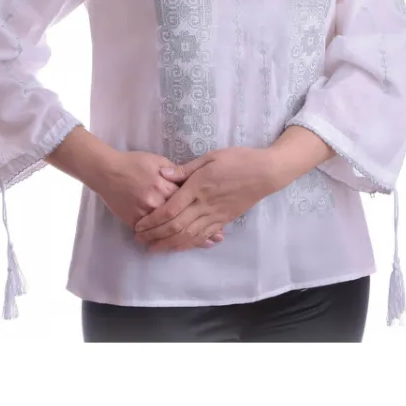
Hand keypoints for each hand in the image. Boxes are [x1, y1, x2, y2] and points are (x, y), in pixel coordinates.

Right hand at [92, 150, 224, 247]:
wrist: (106, 171)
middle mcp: (156, 202)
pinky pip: (152, 234)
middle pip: (181, 218)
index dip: (203, 208)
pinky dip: (165, 241)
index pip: (187, 198)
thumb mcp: (157, 160)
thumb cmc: (133, 163)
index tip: (218, 216)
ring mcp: (144, 213)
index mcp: (163, 185)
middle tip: (217, 238)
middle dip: (200, 229)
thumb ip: (174, 172)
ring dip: (188, 238)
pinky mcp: (134, 221)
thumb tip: (189, 180)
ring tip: (205, 244)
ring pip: (169, 230)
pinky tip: (177, 246)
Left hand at [134, 147, 279, 251]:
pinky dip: (189, 244)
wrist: (266, 173)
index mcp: (199, 188)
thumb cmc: (238, 160)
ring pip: (189, 236)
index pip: (171, 209)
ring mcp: (215, 215)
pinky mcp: (224, 220)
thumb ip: (186, 168)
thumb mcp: (210, 157)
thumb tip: (163, 173)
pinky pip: (204, 236)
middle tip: (139, 240)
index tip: (139, 225)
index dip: (153, 220)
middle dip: (156, 235)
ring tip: (153, 249)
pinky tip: (178, 248)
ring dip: (169, 244)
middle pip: (176, 226)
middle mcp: (205, 205)